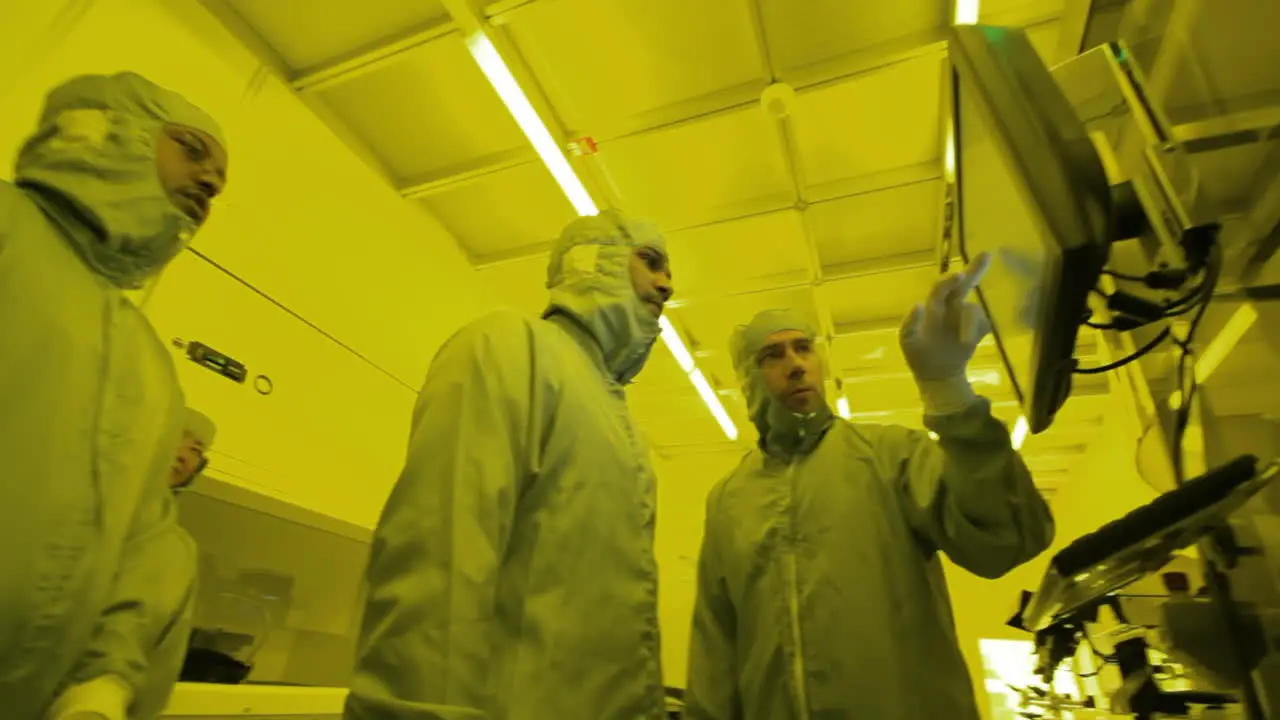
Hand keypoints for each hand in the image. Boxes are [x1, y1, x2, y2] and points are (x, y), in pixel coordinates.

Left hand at [900, 253, 992, 380]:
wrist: (936, 375)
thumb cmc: (919, 354)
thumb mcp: (908, 341)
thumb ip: (910, 323)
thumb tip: (918, 304)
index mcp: (933, 305)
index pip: (941, 288)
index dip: (949, 282)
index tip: (958, 276)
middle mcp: (951, 306)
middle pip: (964, 283)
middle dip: (975, 269)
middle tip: (986, 255)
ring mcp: (965, 317)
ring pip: (973, 310)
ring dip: (970, 325)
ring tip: (965, 343)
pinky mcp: (979, 329)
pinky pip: (983, 324)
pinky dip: (977, 331)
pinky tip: (967, 343)